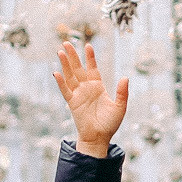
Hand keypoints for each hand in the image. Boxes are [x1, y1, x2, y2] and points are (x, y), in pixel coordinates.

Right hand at [53, 42, 127, 158]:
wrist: (99, 138)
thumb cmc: (110, 124)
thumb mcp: (120, 107)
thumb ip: (122, 92)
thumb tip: (125, 77)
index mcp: (98, 87)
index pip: (93, 68)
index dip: (90, 58)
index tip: (88, 45)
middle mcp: (87, 89)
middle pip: (78, 69)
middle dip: (73, 56)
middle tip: (67, 43)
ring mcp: (78, 95)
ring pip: (70, 76)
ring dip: (65, 65)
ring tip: (60, 52)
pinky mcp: (72, 103)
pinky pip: (65, 90)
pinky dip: (60, 82)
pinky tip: (56, 72)